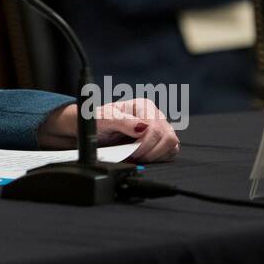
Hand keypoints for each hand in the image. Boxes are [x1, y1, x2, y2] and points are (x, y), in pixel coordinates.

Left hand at [41, 98, 179, 162]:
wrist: (91, 130)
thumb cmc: (96, 121)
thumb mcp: (102, 119)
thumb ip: (121, 121)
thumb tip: (142, 128)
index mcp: (143, 106)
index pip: (155, 128)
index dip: (145, 144)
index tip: (132, 152)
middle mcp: (154, 115)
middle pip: (168, 137)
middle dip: (150, 151)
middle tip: (134, 156)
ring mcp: (159, 128)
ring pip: (172, 144)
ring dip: (156, 155)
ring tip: (138, 156)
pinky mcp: (160, 141)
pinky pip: (171, 151)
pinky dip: (160, 157)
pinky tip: (145, 157)